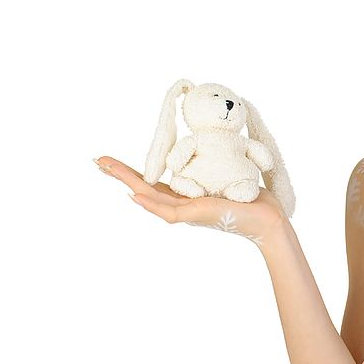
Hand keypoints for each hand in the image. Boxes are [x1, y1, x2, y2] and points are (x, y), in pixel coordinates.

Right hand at [94, 156, 286, 247]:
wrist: (267, 219)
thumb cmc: (250, 199)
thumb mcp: (226, 175)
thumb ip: (212, 166)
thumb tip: (207, 144)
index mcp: (185, 195)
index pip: (152, 181)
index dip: (131, 170)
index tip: (110, 160)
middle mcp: (181, 203)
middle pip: (143, 187)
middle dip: (119, 173)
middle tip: (96, 160)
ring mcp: (186, 211)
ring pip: (148, 197)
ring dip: (126, 182)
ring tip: (106, 168)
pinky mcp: (196, 215)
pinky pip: (168, 211)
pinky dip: (150, 204)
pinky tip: (133, 195)